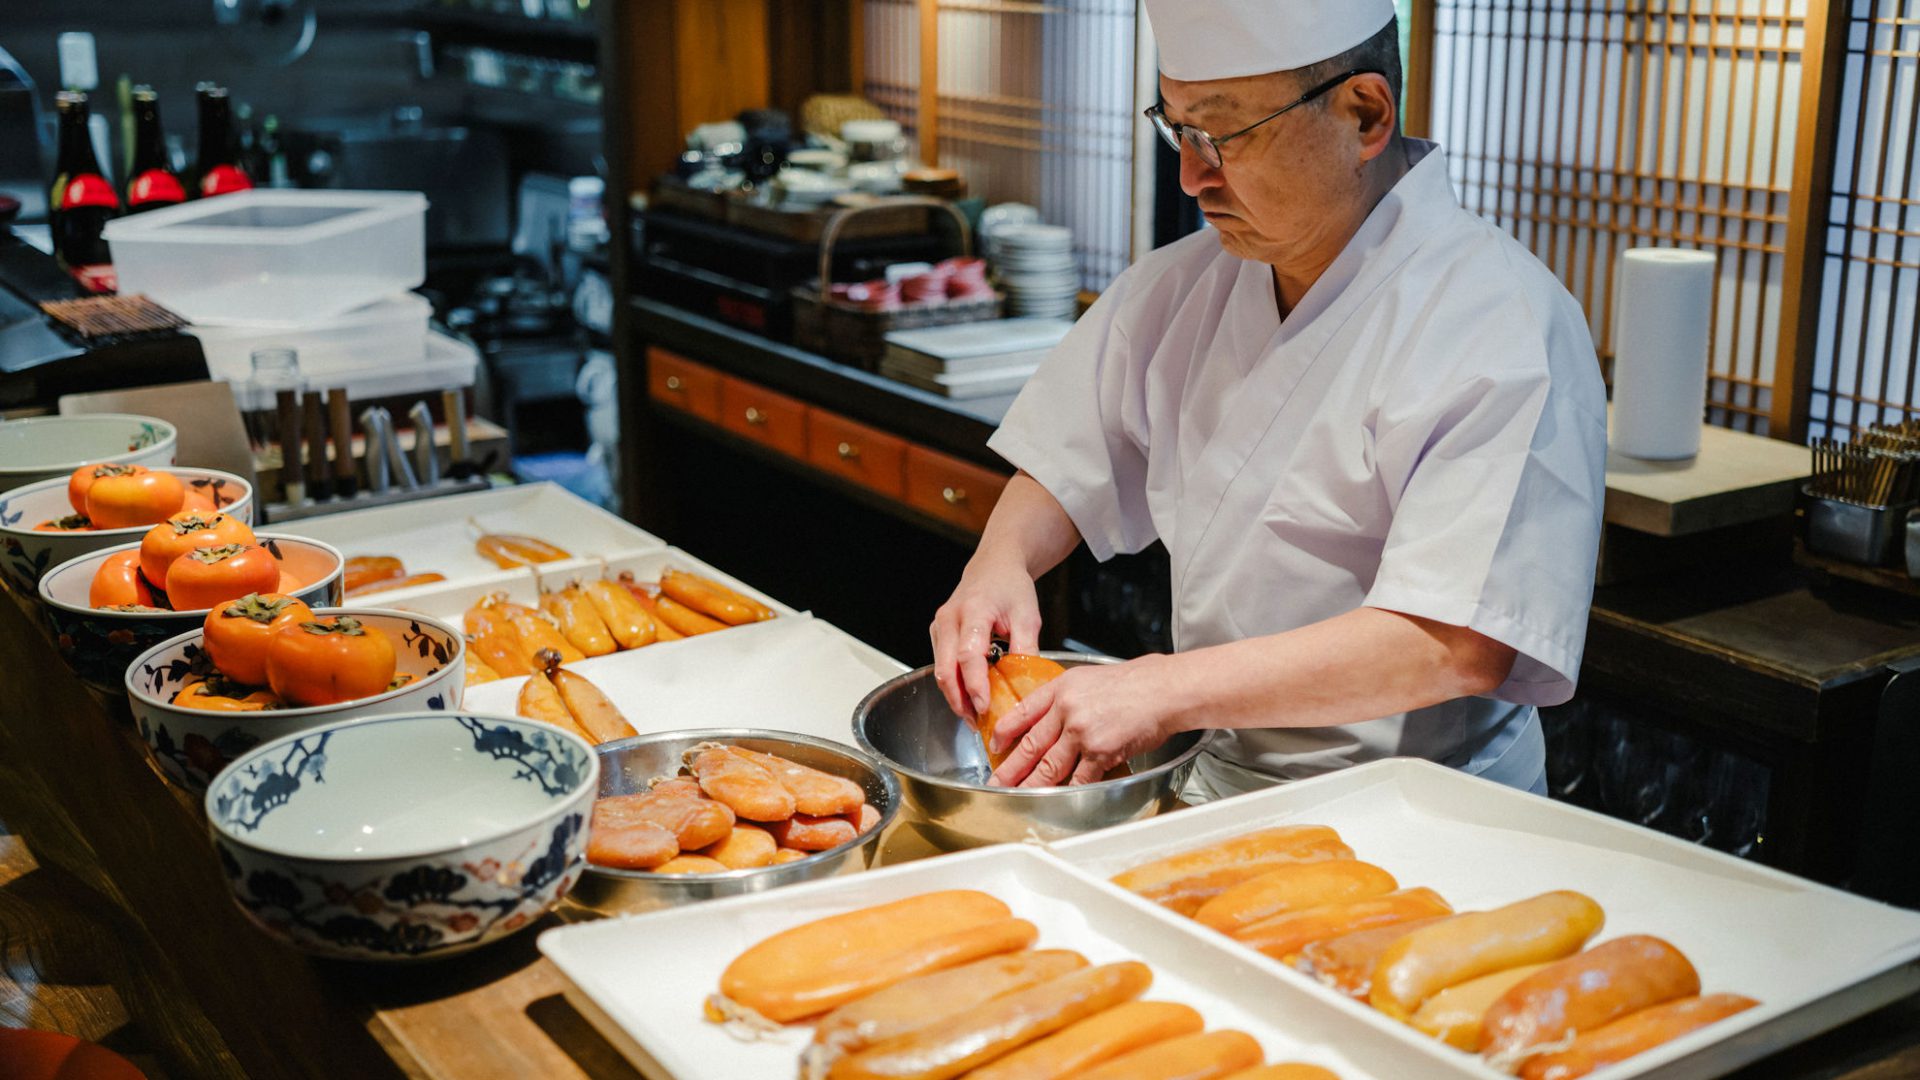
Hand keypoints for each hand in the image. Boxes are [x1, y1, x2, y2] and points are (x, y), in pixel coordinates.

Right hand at [929, 553, 1040, 719]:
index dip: (975, 685)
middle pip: (946, 668)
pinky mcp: (938, 633)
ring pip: (940, 670)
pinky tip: (969, 697)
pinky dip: (953, 684)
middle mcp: (950, 618)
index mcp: (974, 610)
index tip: (985, 707)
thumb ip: (1026, 650)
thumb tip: (1025, 686)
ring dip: (954, 696)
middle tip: (977, 722)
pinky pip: (941, 664)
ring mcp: (940, 626)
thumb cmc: (1011, 588)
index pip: (969, 655)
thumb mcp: (1028, 616)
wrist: (994, 566)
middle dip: (959, 700)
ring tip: (974, 716)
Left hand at [989, 656, 1178, 786]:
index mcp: (1060, 689)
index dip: (1005, 732)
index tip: (995, 746)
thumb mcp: (1087, 679)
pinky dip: (1067, 790)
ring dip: (1031, 785)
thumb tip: (1048, 719)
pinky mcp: (1101, 751)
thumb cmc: (1133, 683)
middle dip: (1010, 769)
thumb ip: (1065, 698)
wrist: (1163, 689)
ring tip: (1019, 796)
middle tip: (996, 783)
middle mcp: (1066, 710)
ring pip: (1049, 766)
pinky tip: (1057, 800)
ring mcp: (1082, 732)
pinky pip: (1079, 778)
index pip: (1022, 712)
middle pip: (1030, 745)